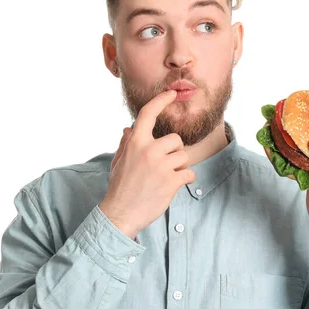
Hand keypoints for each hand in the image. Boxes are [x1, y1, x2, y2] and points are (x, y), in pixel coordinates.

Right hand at [99, 90, 195, 238]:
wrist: (121, 214)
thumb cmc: (119, 187)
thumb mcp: (118, 162)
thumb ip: (126, 143)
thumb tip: (128, 128)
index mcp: (135, 143)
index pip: (148, 114)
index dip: (161, 101)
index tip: (171, 93)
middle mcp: (148, 151)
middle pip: (176, 140)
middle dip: (174, 152)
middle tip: (163, 166)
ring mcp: (161, 166)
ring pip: (184, 157)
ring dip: (179, 168)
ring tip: (166, 178)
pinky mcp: (171, 182)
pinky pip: (189, 174)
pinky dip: (185, 180)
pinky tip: (173, 187)